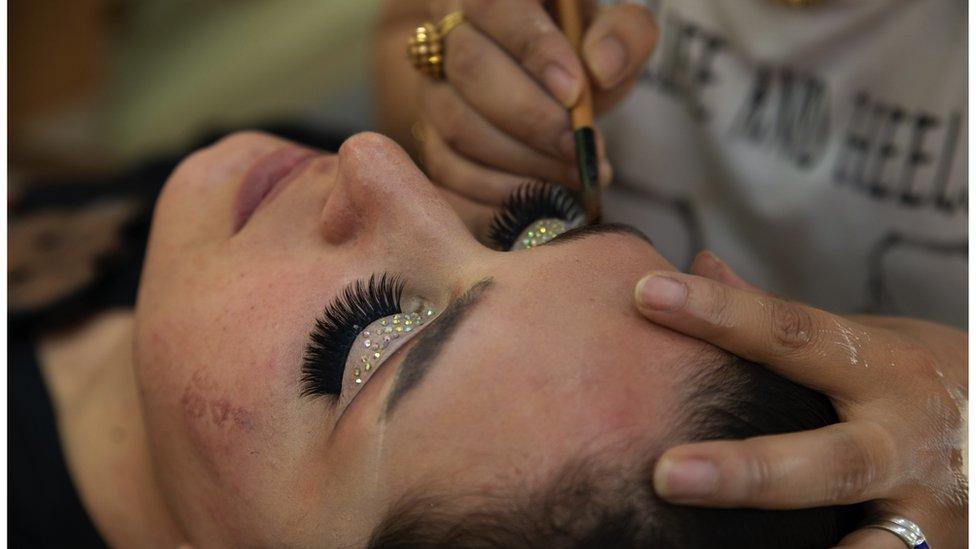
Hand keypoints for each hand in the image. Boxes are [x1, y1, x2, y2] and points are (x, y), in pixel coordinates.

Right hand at [419, 0, 657, 204]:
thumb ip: (623, 34)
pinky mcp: (431, 139)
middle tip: (580, 148)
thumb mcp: (610, 28)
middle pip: (470, 70)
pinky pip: (448, 174)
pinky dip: (495, 197)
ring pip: (457, 127)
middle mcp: (446, 33)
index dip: (532, 51)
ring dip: (520, 162)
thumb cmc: (580, 47)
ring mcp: (431, 89)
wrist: (546, 77)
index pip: (493, 7)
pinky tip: (540, 203)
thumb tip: (602, 68)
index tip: (575, 91)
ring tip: (572, 177)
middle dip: (531, 119)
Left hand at [633, 251, 967, 547]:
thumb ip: (785, 324)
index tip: (648, 293)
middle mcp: (905, 441)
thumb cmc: (919, 381)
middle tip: (665, 474)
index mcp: (882, 368)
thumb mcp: (868, 342)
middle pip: (827, 461)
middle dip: (746, 472)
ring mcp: (926, 510)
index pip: (791, 333)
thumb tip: (702, 264)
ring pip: (865, 546)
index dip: (721, 313)